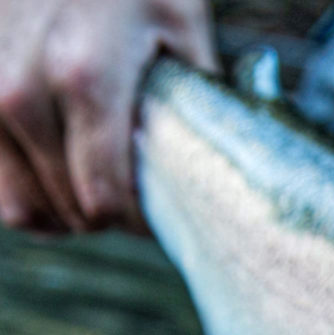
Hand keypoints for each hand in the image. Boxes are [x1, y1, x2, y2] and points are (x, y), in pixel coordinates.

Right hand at [0, 0, 216, 232]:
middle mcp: (22, 90)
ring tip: (102, 192)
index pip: (105, 199)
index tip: (162, 212)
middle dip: (113, 217)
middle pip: (72, 209)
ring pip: (24, 208)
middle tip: (138, 197)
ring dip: (70, 214)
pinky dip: (32, 198)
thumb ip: (198, 97)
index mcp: (85, 78)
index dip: (139, 221)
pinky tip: (63, 185)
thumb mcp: (179, 25)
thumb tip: (221, 159)